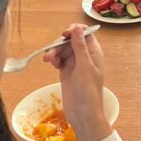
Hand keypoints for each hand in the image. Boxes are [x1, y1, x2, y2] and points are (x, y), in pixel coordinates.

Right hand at [42, 23, 111, 140]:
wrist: (83, 113)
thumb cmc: (88, 90)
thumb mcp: (84, 66)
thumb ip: (80, 46)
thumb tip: (77, 27)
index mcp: (93, 52)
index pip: (84, 33)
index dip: (74, 31)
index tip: (64, 35)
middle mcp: (84, 56)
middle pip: (70, 41)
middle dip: (59, 44)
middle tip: (51, 53)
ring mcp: (75, 64)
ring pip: (62, 50)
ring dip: (54, 52)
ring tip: (47, 60)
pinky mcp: (66, 71)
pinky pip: (58, 59)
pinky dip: (54, 59)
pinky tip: (51, 64)